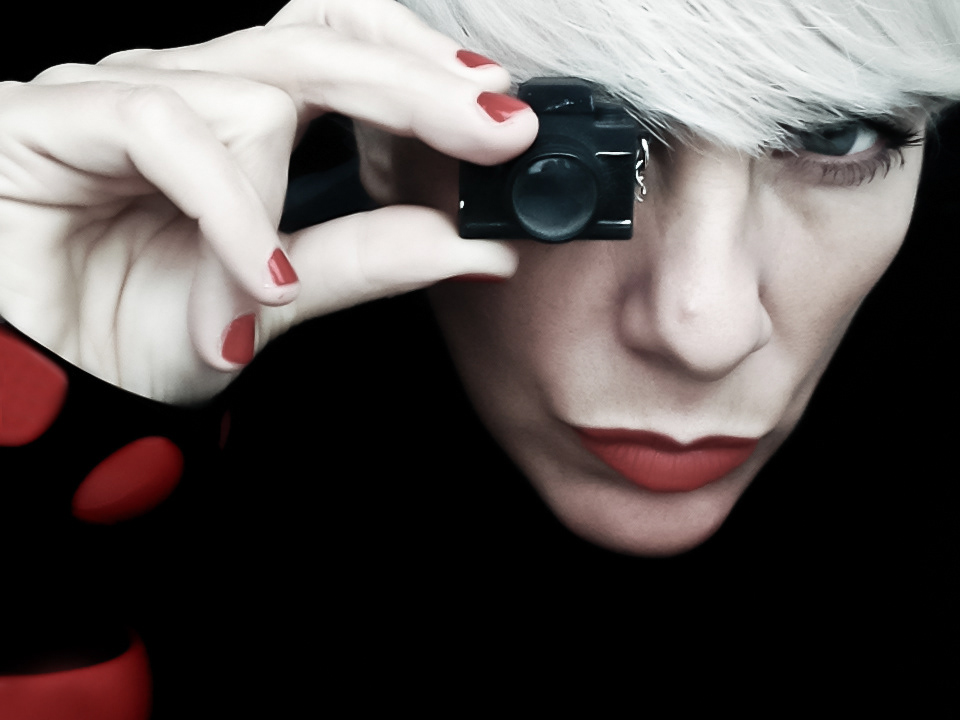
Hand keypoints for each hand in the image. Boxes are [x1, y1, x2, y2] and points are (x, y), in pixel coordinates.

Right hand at [0, 0, 536, 402]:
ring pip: (250, 93)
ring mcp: (112, 92)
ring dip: (280, 203)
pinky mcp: (46, 114)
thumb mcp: (274, 299)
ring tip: (272, 289)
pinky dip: (227, 207)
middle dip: (415, 86)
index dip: (420, 70)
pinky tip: (252, 276)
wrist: (28, 392)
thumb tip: (472, 245)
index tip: (502, 115)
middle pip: (316, 41)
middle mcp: (179, 89)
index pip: (339, 52)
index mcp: (232, 121)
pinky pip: (168, 131)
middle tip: (494, 128)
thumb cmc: (128, 336)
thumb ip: (364, 260)